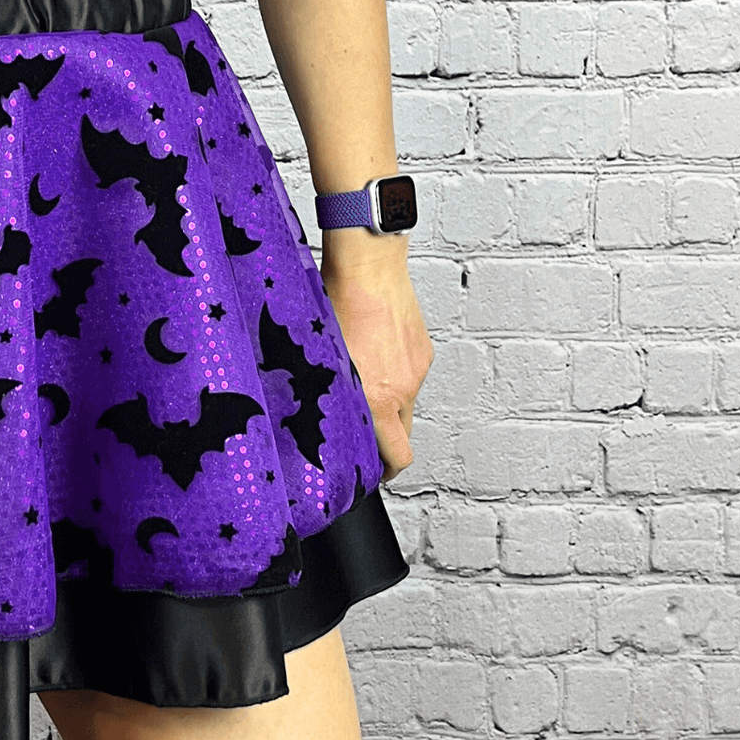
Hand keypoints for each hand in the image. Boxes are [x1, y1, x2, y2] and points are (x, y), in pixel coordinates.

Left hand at [321, 233, 431, 477]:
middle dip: (387, 442)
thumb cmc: (337, 304)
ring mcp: (416, 369)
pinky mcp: (423, 350)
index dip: (386, 472)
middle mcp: (402, 389)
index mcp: (376, 398)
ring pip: (406, 402)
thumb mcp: (320, 358)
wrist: (368, 267)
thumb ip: (327, 392)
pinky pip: (411, 375)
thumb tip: (316, 412)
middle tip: (366, 437)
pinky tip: (374, 354)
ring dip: (389, 402)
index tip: (373, 472)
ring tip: (362, 380)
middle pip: (404, 436)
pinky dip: (396, 374)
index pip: (397, 456)